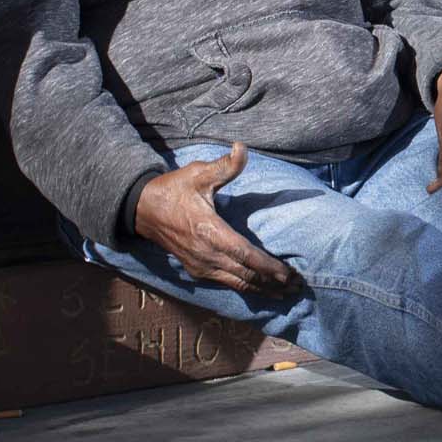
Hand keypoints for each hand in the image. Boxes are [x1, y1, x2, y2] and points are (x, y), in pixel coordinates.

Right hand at [130, 146, 296, 292]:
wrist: (143, 210)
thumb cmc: (174, 190)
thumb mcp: (197, 173)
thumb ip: (224, 166)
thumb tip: (241, 147)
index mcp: (210, 231)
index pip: (246, 255)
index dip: (269, 267)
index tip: (289, 274)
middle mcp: (206, 254)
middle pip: (246, 275)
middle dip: (273, 282)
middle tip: (298, 286)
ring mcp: (201, 265)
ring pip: (237, 284)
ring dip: (263, 290)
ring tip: (285, 294)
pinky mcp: (197, 270)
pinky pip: (226, 283)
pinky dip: (246, 288)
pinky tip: (261, 291)